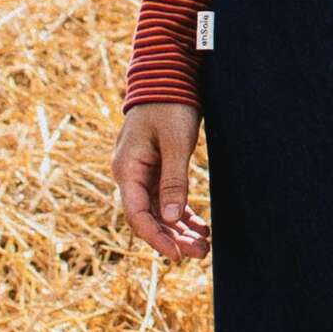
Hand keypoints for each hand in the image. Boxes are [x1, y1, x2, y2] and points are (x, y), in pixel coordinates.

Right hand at [112, 102, 208, 262]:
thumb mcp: (176, 143)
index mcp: (127, 169)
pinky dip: (183, 213)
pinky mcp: (156, 168)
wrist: (167, 76)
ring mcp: (142, 172)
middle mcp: (130, 174)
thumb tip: (172, 219)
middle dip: (174, 238)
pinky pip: (167, 199)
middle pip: (149, 217)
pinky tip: (201, 226)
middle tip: (201, 254)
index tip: (177, 255)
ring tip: (204, 246)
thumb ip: (174, 181)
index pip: (137, 215)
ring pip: (160, 211)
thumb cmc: (169, 105)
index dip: (156, 238)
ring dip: (180, 229)